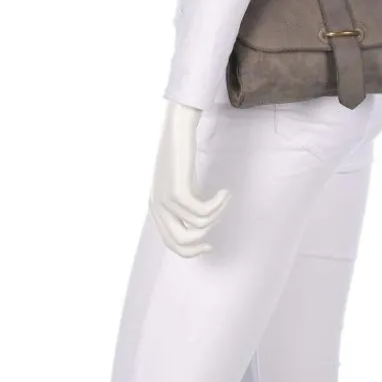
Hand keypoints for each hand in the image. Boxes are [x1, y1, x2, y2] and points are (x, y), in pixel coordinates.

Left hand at [148, 102, 230, 256]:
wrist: (176, 131)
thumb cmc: (181, 158)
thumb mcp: (182, 187)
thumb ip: (185, 207)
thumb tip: (200, 227)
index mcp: (156, 210)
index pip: (171, 243)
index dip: (191, 250)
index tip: (209, 244)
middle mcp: (158, 208)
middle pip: (181, 242)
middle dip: (202, 241)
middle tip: (217, 226)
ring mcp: (166, 199)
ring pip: (198, 225)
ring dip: (217, 214)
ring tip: (224, 198)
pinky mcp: (177, 190)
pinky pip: (203, 211)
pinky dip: (218, 204)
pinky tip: (224, 192)